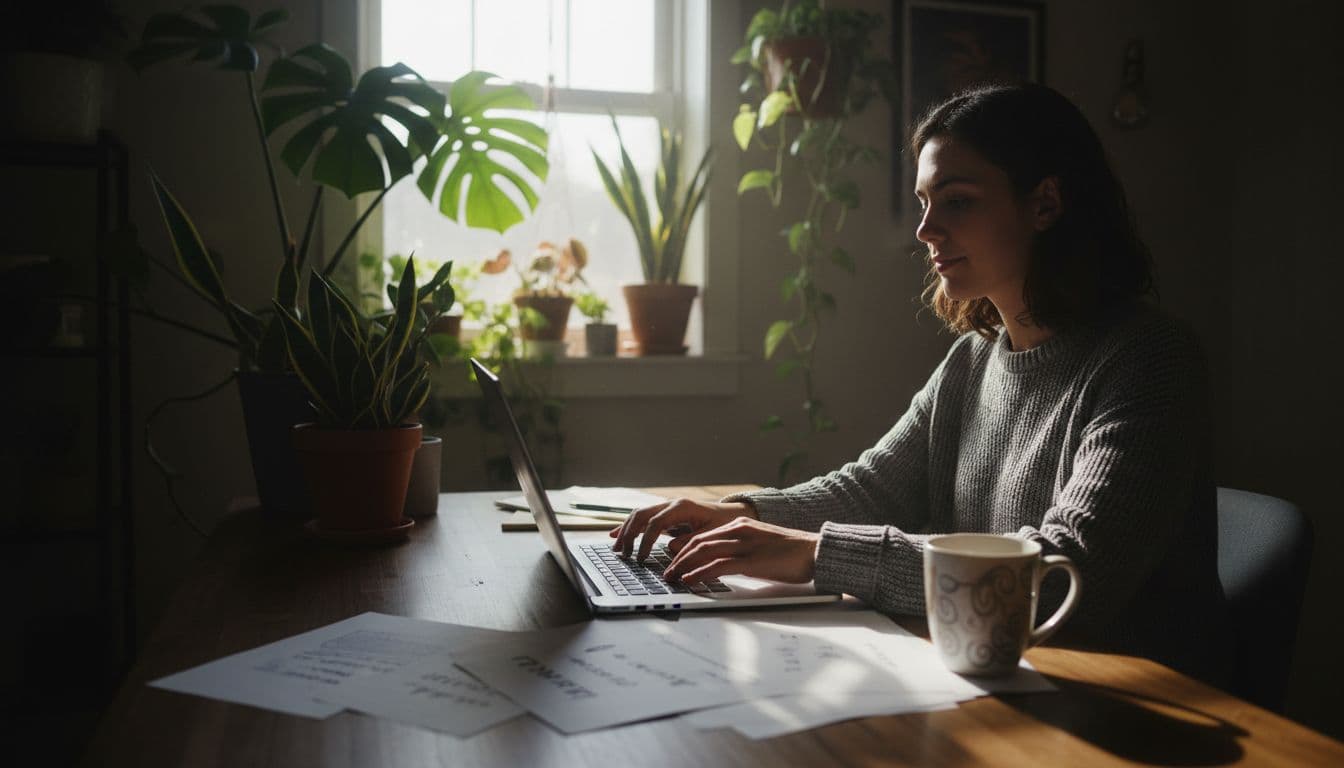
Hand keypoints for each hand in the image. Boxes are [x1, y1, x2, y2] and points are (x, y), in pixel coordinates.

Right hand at [609, 499, 755, 561]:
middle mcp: (671, 504)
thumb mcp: (712, 535)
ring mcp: (666, 508)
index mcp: (682, 507)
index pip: (655, 523)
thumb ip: (692, 541)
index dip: (645, 542)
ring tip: (617, 549)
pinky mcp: (665, 515)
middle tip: (624, 555)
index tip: (641, 559)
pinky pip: (642, 518)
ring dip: (625, 531)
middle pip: (641, 515)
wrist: (729, 515)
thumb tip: (671, 548)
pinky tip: (615, 535)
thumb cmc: (723, 524)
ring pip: (638, 515)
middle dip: (629, 535)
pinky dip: (629, 526)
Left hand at [662, 517, 819, 584]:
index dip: (684, 549)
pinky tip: (690, 581)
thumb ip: (740, 550)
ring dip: (683, 566)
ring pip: (703, 551)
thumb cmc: (790, 553)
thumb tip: (720, 565)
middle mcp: (738, 530)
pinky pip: (718, 565)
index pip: (703, 535)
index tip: (673, 561)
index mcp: (739, 525)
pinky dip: (700, 573)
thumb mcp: (759, 546)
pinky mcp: (751, 560)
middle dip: (678, 558)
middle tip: (666, 572)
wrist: (815, 552)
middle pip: (698, 541)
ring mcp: (744, 544)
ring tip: (672, 578)